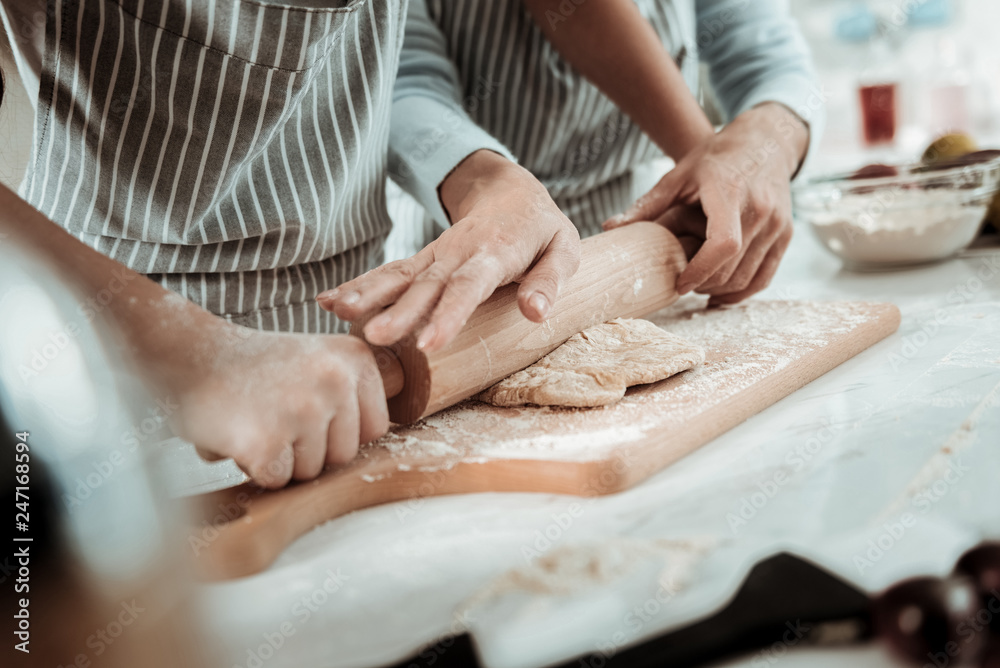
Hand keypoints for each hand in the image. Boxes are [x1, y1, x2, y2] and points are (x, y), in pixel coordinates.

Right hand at [168, 324, 388, 488]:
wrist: (187, 355)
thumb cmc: (253, 368)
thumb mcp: (318, 360)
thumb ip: (354, 394)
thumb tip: (385, 439)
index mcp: (356, 358)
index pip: (374, 428)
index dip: (337, 430)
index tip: (304, 404)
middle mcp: (336, 380)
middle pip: (344, 455)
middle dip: (308, 447)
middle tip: (273, 411)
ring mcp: (303, 410)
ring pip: (311, 471)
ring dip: (281, 457)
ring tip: (255, 418)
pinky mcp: (267, 442)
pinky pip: (277, 480)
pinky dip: (254, 467)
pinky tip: (239, 432)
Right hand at [318, 150, 580, 351]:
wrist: (510, 191)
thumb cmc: (541, 229)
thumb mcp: (564, 248)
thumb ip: (550, 280)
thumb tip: (535, 313)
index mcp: (495, 253)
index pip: (469, 286)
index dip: (449, 314)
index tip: (429, 342)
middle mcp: (458, 254)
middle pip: (425, 285)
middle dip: (399, 312)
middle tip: (375, 337)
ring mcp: (435, 257)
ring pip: (398, 276)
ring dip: (367, 295)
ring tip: (337, 312)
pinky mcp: (421, 262)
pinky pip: (388, 274)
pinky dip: (359, 286)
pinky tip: (330, 301)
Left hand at [605, 103, 807, 304]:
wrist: (763, 143)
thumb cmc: (716, 159)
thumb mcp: (678, 176)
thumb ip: (647, 206)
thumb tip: (608, 228)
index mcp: (730, 193)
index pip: (722, 244)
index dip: (700, 271)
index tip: (679, 284)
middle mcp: (761, 210)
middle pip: (733, 266)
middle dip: (705, 284)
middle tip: (683, 286)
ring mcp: (778, 224)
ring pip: (749, 276)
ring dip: (722, 290)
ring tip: (698, 288)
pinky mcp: (786, 234)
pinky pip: (766, 275)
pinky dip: (744, 290)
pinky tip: (721, 294)